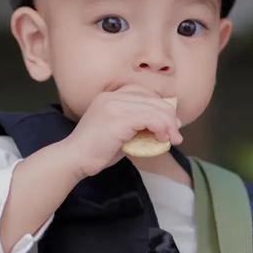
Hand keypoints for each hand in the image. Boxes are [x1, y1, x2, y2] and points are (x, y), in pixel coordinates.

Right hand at [64, 84, 182, 178]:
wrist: (75, 159)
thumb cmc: (96, 150)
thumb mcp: (120, 132)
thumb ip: (137, 125)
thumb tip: (163, 127)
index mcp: (110, 96)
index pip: (144, 93)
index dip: (161, 106)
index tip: (171, 124)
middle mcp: (112, 96)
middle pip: (152, 99)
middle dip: (169, 116)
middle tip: (176, 134)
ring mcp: (115, 105)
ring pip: (154, 109)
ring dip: (168, 125)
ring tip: (173, 139)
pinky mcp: (119, 118)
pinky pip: (150, 119)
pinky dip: (161, 128)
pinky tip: (162, 139)